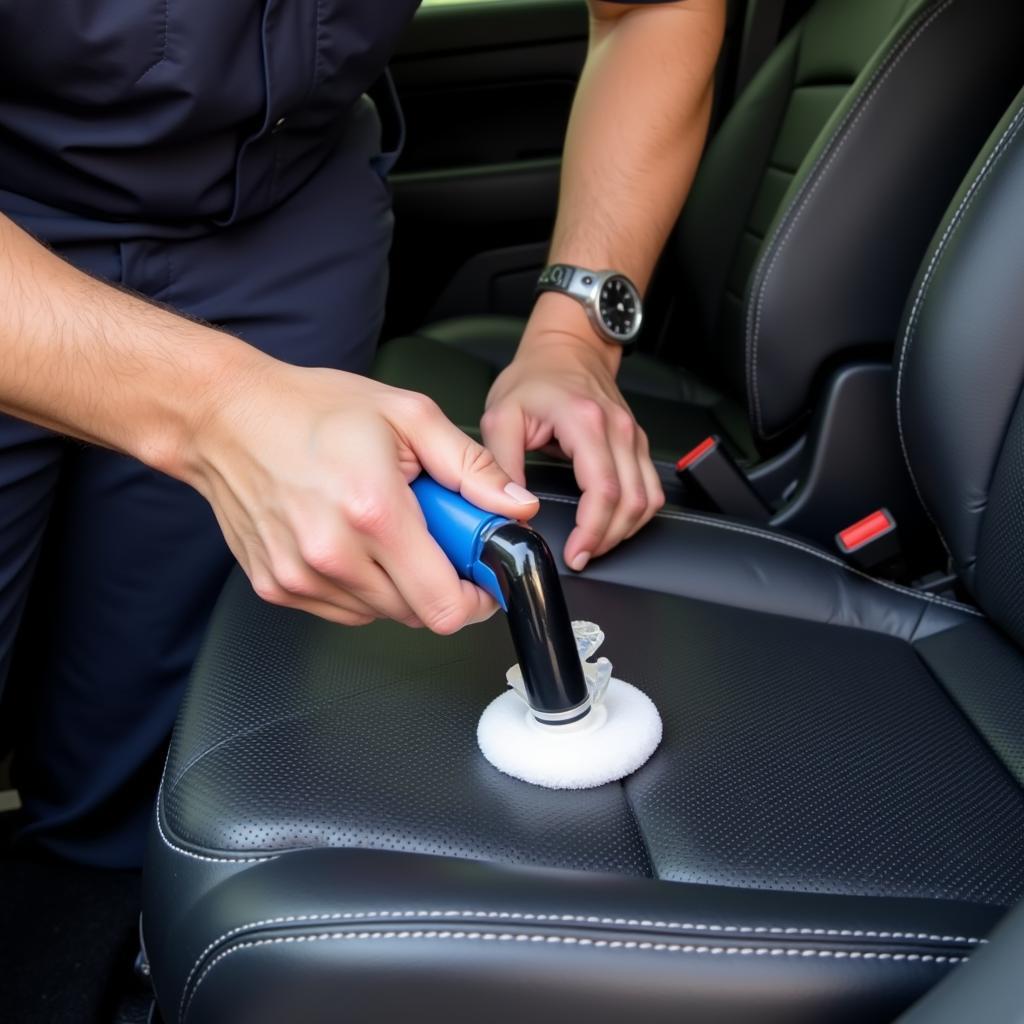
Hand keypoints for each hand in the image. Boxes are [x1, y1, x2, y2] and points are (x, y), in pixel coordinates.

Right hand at [182, 357, 539, 632]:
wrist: (226, 416)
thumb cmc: (310, 410)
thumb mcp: (409, 416)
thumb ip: (472, 467)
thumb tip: (516, 506)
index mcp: (374, 513)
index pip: (445, 605)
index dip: (475, 598)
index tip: (479, 577)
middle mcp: (333, 555)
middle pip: (418, 614)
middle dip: (438, 580)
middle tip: (427, 533)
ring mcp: (299, 577)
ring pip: (381, 614)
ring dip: (397, 582)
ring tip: (380, 527)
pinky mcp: (276, 587)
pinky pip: (344, 609)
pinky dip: (360, 584)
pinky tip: (349, 539)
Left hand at [482, 328, 663, 570]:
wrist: (566, 348)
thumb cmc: (535, 379)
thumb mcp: (501, 417)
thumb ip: (501, 464)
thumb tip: (510, 506)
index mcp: (585, 422)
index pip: (603, 489)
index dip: (593, 529)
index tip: (575, 552)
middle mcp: (618, 429)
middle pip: (631, 501)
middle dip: (607, 539)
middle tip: (580, 556)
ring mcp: (633, 436)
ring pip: (648, 499)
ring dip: (624, 530)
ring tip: (594, 545)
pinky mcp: (637, 444)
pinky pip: (651, 489)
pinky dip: (635, 514)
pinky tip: (612, 524)